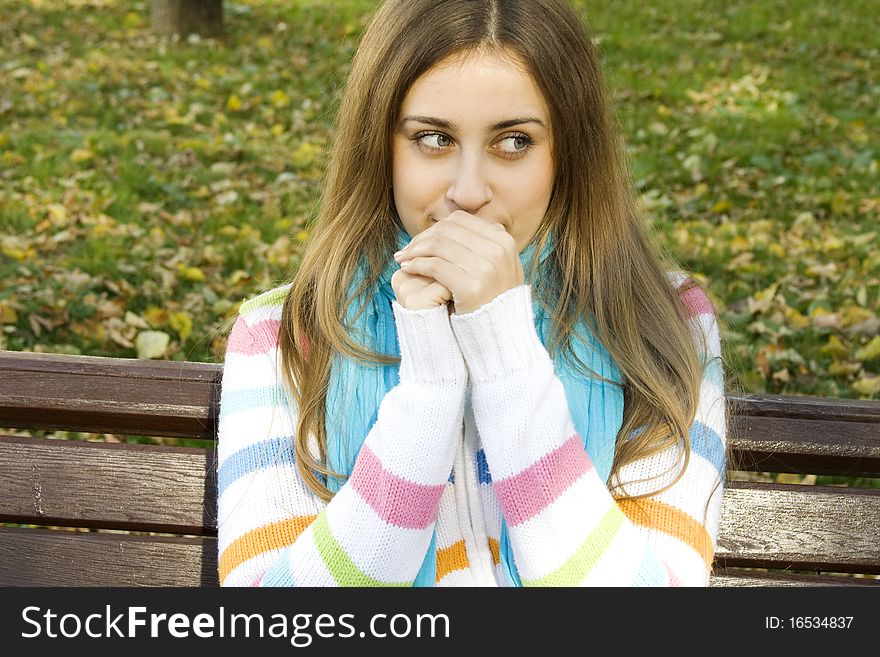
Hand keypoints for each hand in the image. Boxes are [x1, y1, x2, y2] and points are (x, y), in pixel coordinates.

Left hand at [393, 211, 522, 313]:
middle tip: (406, 250)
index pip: (460, 221)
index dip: (435, 228)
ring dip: (415, 250)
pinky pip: (435, 265)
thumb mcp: (497, 266)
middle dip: (421, 238)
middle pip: (447, 230)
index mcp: (503, 241)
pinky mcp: (471, 287)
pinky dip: (417, 264)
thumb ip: (481, 242)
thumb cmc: (492, 300)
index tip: (420, 241)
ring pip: (438, 245)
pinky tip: (407, 268)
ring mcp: (486, 269)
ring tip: (402, 258)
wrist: (500, 334)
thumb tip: (455, 219)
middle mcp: (497, 251)